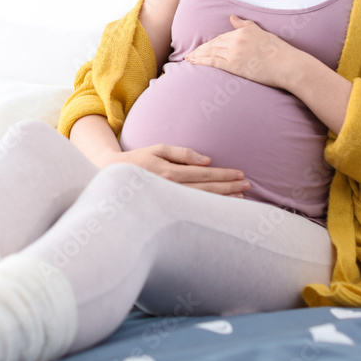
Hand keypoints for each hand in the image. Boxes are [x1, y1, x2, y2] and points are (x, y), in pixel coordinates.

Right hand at [99, 144, 248, 196]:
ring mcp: (169, 203)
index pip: (204, 175)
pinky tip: (222, 207)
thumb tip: (207, 160)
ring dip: (224, 200)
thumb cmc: (136, 160)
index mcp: (169, 174)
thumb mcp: (157, 150)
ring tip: (241, 197)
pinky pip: (193, 209)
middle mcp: (171, 191)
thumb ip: (182, 153)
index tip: (240, 174)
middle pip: (207, 190)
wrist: (111, 179)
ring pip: (202, 202)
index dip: (224, 175)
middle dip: (230, 188)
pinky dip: (210, 208)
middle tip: (248, 185)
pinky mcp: (167, 210)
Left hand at [183, 15, 299, 89]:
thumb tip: (232, 18)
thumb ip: (246, 25)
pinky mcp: (234, 65)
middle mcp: (237, 40)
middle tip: (190, 52)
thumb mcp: (262, 33)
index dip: (210, 42)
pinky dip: (201, 61)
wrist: (289, 65)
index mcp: (244, 31)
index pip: (222, 37)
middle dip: (201, 48)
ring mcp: (235, 52)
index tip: (202, 46)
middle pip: (214, 44)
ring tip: (189, 58)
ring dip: (198, 55)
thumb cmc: (280, 52)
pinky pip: (213, 62)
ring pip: (211, 52)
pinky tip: (193, 62)